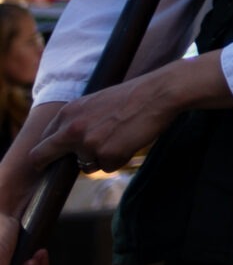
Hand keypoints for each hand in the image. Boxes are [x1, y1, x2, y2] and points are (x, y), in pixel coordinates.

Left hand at [29, 55, 228, 176]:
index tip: (49, 161)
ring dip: (99, 159)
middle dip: (50, 166)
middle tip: (59, 171)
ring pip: (85, 165)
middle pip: (43, 157)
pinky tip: (130, 141)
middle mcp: (72, 130)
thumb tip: (66, 145)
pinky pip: (108, 167)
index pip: (41, 142)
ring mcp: (89, 144)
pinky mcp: (108, 154)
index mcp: (67, 113)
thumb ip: (76, 122)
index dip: (44, 154)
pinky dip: (119, 159)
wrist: (159, 92)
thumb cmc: (131, 96)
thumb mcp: (94, 103)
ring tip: (120, 137)